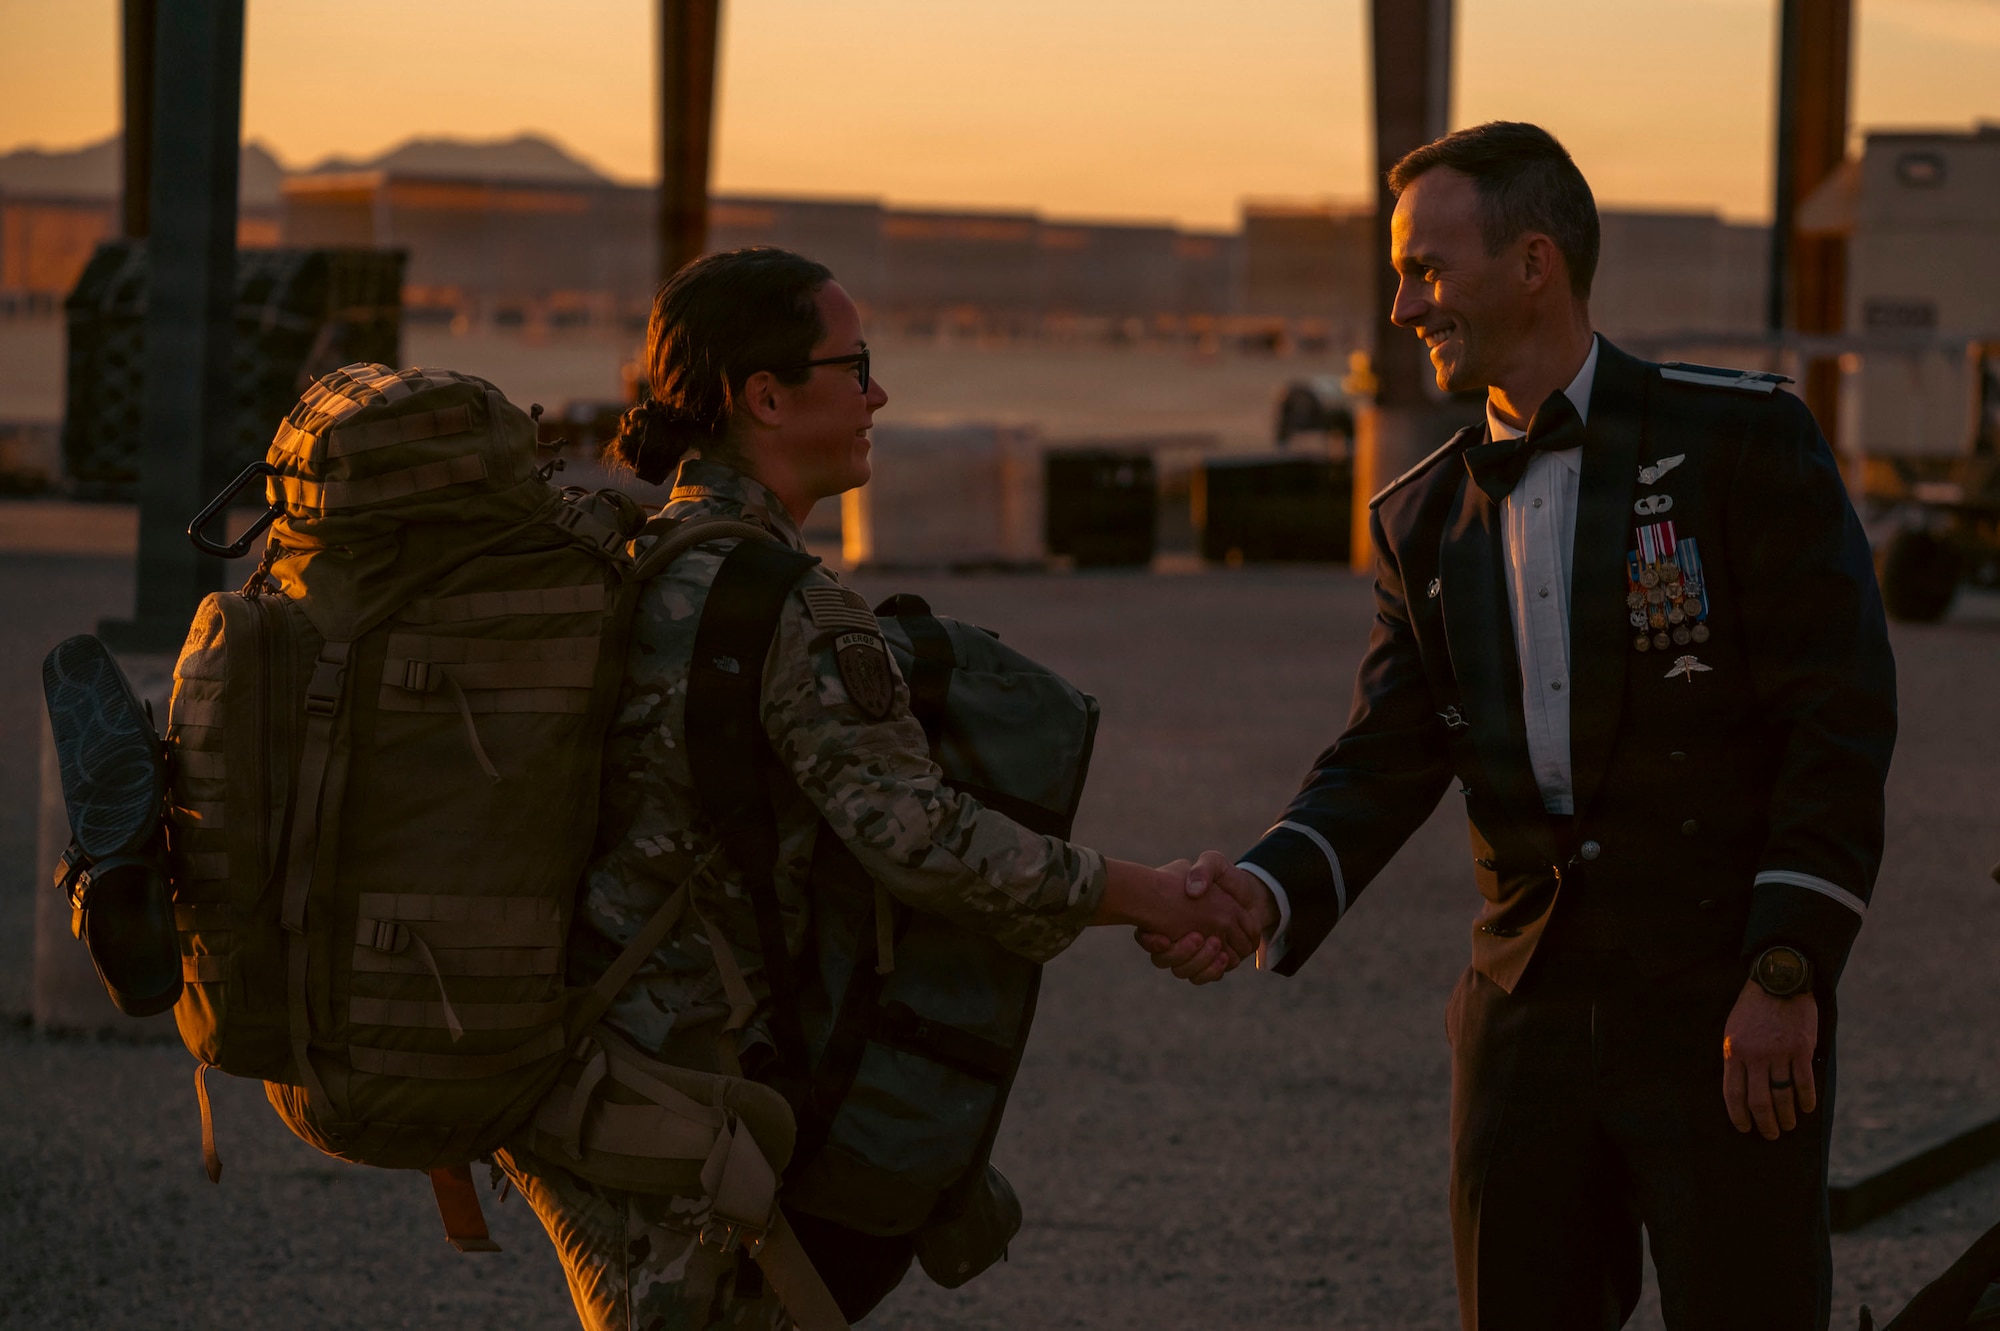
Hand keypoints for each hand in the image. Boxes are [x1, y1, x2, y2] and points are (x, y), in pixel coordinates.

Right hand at [1093, 856, 1262, 982]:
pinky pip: (1203, 977)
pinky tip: (1222, 956)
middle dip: (1179, 953)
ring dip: (1199, 961)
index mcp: (1168, 916)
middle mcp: (1176, 936)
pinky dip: (1211, 970)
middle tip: (1197, 936)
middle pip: (1164, 959)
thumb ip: (1202, 871)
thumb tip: (1193, 891)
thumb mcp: (1213, 864)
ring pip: (1184, 971)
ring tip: (1215, 943)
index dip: (1150, 941)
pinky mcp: (1211, 962)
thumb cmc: (1226, 878)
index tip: (1162, 937)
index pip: (1145, 936)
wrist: (1249, 891)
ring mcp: (1193, 951)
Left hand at [1721, 978, 1818, 1139]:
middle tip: (1771, 1134)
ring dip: (1786, 1116)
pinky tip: (1807, 1108)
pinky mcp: (1801, 1049)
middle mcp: (1755, 1055)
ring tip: (1789, 1125)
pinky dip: (1806, 1099)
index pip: (1733, 1093)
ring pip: (1782, 1095)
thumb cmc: (1753, 1009)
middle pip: (1759, 1101)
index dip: (1739, 1115)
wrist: (1778, 981)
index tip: (1745, 1128)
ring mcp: (1779, 1053)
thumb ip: (1736, 1058)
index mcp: (1734, 1051)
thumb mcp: (1734, 1031)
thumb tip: (1739, 1090)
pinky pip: (1804, 1082)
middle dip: (1765, 1123)